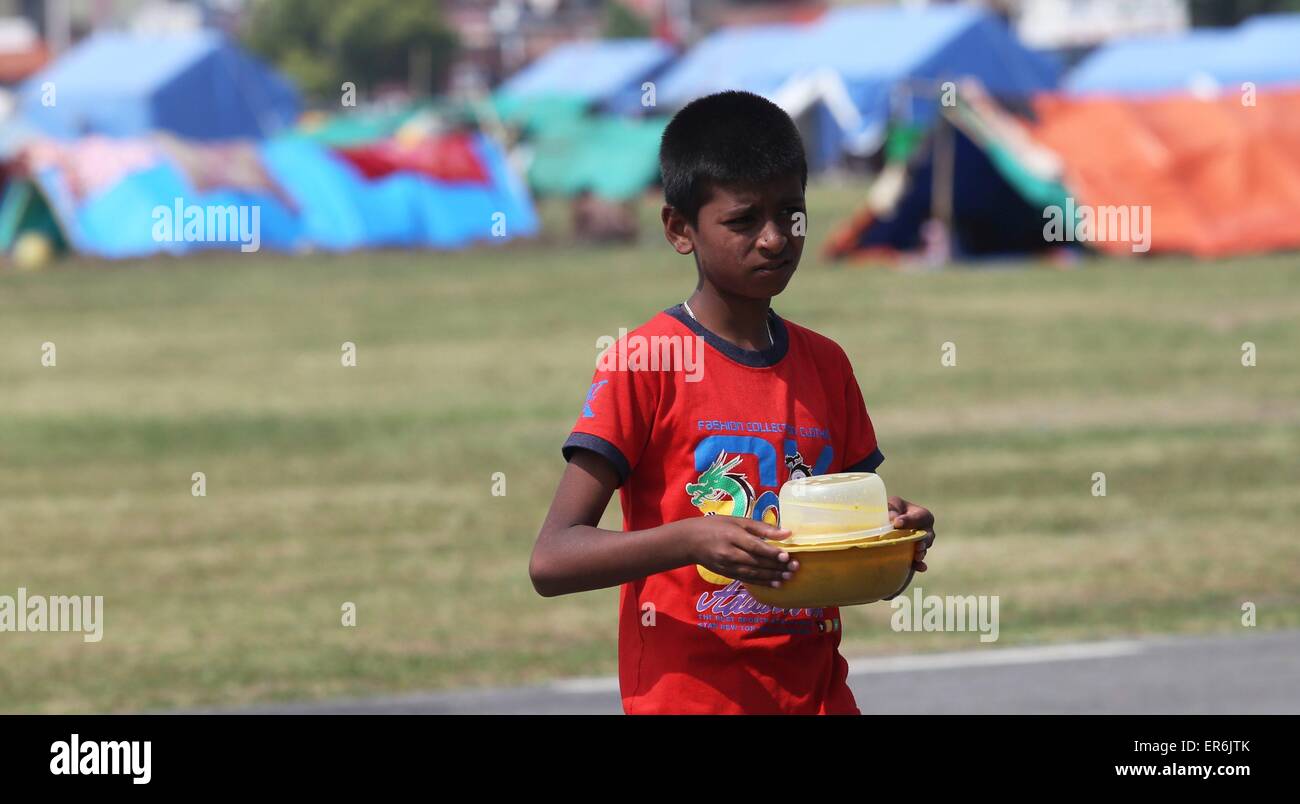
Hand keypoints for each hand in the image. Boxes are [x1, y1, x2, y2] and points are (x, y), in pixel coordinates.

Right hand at [683, 516, 798, 586]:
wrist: (690, 541)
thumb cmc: (716, 526)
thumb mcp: (737, 520)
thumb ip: (761, 527)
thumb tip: (786, 532)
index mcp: (732, 535)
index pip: (755, 546)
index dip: (771, 552)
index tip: (787, 556)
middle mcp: (730, 552)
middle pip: (756, 561)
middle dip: (776, 566)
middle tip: (794, 567)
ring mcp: (728, 566)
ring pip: (753, 573)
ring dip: (772, 576)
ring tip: (788, 577)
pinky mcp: (727, 574)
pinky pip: (747, 579)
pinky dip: (762, 582)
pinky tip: (775, 584)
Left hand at [888, 496, 935, 572]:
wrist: (886, 522)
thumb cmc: (892, 510)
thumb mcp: (891, 505)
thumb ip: (892, 510)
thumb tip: (894, 520)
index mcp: (921, 515)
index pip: (920, 517)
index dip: (909, 521)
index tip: (897, 523)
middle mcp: (925, 530)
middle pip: (927, 536)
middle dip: (923, 541)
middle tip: (918, 545)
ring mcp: (921, 544)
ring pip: (923, 549)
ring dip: (921, 553)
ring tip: (917, 556)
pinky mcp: (914, 555)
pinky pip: (918, 561)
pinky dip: (919, 565)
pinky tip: (921, 567)